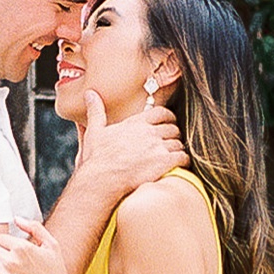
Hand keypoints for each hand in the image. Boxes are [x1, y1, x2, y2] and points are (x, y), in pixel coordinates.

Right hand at [71, 89, 186, 201]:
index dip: (168, 117)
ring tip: (174, 156)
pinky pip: (183, 157)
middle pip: (173, 128)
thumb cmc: (97, 158)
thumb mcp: (95, 131)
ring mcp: (158, 147)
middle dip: (174, 134)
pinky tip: (179, 165)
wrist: (102, 179)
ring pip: (179, 143)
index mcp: (135, 123)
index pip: (161, 113)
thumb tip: (90, 94)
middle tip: (171, 142)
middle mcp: (149, 132)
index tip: (169, 122)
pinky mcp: (164, 162)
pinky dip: (183, 161)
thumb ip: (96, 111)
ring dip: (178, 149)